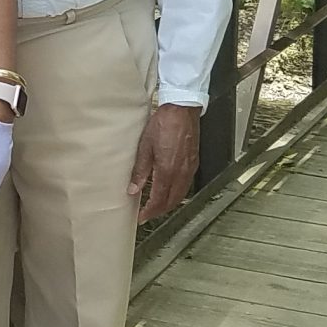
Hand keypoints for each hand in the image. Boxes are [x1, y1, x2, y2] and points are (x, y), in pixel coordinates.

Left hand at [128, 103, 199, 223]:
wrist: (182, 109)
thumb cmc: (164, 123)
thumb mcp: (145, 147)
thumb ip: (140, 171)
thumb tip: (133, 189)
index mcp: (168, 171)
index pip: (159, 200)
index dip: (149, 212)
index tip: (141, 217)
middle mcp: (181, 173)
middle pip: (171, 201)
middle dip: (159, 211)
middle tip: (147, 214)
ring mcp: (190, 168)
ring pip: (180, 195)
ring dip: (169, 204)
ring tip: (157, 206)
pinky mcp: (194, 162)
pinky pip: (186, 185)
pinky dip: (177, 193)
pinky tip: (170, 190)